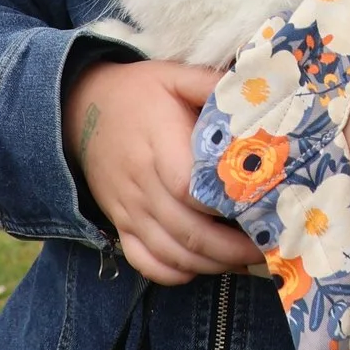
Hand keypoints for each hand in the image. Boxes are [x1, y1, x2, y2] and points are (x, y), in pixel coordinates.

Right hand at [63, 60, 263, 285]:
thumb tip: (258, 90)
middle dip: (231, 247)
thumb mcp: (174, 76)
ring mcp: (129, 210)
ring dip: (211, 265)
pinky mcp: (120, 225)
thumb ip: (212, 84)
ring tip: (247, 261)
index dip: (224, 203)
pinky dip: (175, 274)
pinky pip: (145, 263)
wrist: (80, 108)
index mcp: (158, 145)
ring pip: (170, 254)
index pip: (189, 187)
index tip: (261, 206)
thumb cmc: (139, 92)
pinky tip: (204, 267)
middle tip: (268, 245)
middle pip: (187, 231)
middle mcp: (142, 185)